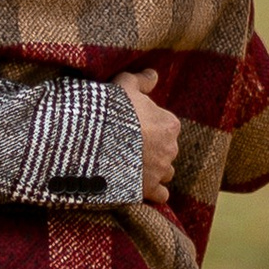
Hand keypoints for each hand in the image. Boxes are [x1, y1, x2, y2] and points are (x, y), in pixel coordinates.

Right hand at [116, 68, 181, 205]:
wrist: (97, 141)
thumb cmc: (113, 110)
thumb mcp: (125, 85)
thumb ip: (142, 80)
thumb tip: (153, 74)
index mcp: (169, 124)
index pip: (166, 125)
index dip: (150, 125)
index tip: (134, 126)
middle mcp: (170, 149)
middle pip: (167, 149)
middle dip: (153, 149)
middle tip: (130, 146)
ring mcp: (160, 170)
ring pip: (166, 171)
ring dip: (156, 170)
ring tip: (136, 167)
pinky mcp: (149, 189)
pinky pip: (161, 195)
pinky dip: (154, 193)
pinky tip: (142, 187)